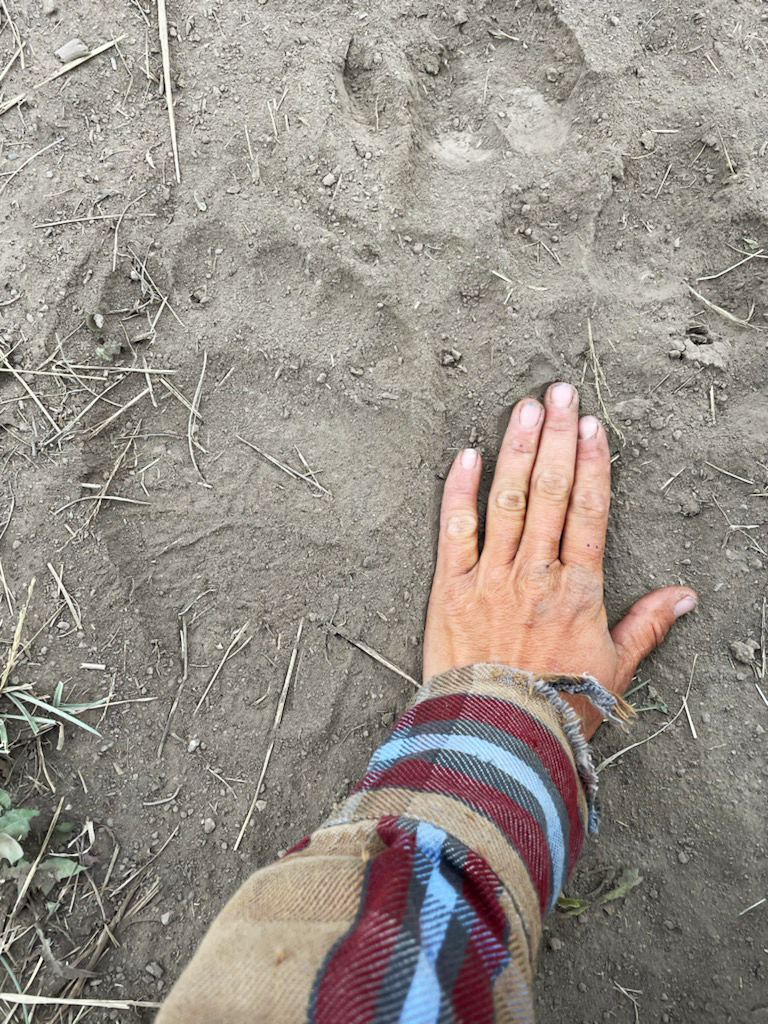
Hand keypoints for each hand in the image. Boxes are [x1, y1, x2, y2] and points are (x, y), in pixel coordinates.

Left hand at [423, 383, 696, 738]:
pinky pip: (454, 531)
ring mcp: (490, 576)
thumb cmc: (559, 706)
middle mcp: (535, 572)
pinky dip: (458, 492)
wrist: (498, 736)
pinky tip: (466, 456)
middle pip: (549, 491)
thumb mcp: (614, 668)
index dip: (590, 463)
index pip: (588, 511)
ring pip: (506, 500)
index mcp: (577, 588)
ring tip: (524, 407)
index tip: (591, 426)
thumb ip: (647, 626)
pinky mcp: (449, 589)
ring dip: (516, 450)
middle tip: (560, 391)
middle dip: (556, 437)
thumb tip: (685, 596)